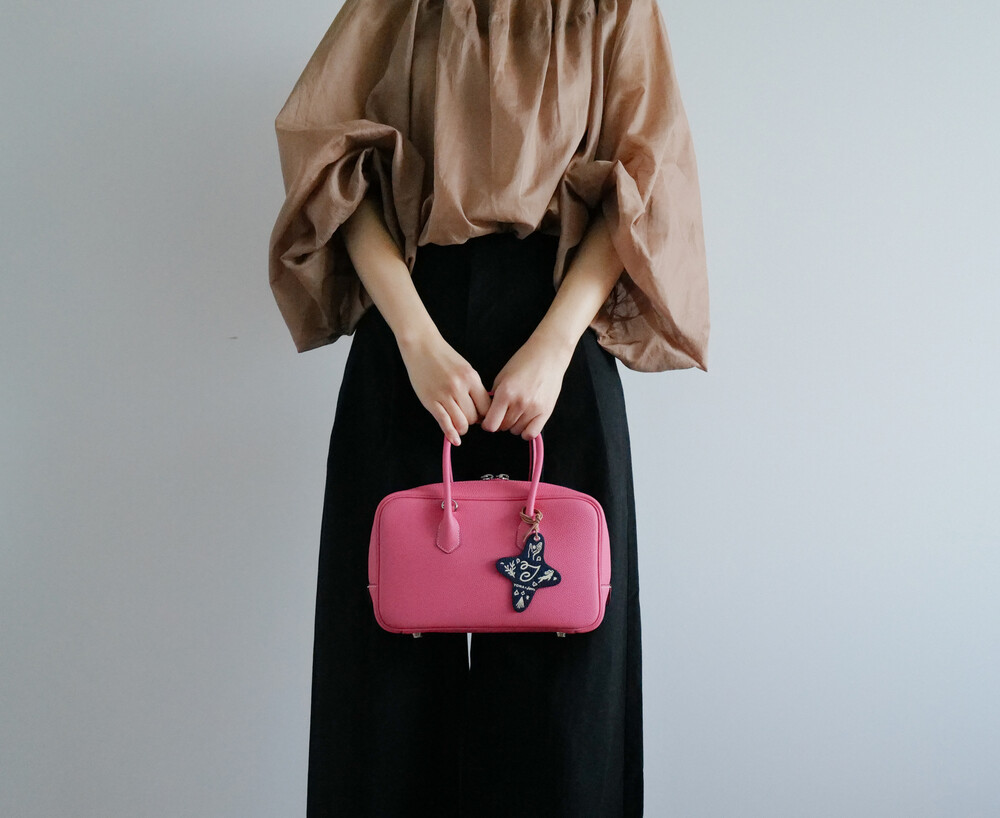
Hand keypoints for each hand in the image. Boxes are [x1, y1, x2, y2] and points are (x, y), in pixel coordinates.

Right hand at [397, 331, 491, 446]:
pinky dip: (451, 434)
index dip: (485, 415)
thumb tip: (482, 408)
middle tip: (468, 418)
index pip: (486, 406)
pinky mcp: (431, 401)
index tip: (481, 416)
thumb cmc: (444, 357)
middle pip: (474, 417)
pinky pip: (444, 422)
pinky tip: (454, 440)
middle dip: (473, 421)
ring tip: (460, 424)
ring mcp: (444, 395)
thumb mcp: (465, 368)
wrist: (422, 346)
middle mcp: (460, 387)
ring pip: (461, 423)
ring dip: (462, 428)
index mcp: (471, 378)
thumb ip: (474, 387)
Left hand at [482, 329, 575, 438]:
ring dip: (513, 425)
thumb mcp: (502, 376)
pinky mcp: (546, 411)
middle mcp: (520, 403)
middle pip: (503, 427)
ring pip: (516, 430)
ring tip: (516, 412)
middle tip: (503, 412)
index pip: (491, 424)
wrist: (548, 355)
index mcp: (506, 392)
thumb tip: (488, 414)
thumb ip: (494, 397)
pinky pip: (532, 433)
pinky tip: (525, 421)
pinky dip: (526, 431)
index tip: (488, 420)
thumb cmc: (524, 362)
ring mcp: (534, 408)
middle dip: (500, 422)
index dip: (487, 424)